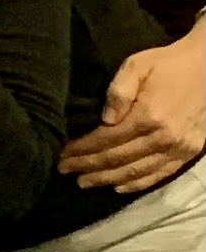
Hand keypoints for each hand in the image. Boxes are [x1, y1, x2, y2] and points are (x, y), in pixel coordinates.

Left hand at [59, 23, 204, 192]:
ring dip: (108, 179)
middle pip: (118, 159)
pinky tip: (118, 187)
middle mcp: (164, 137)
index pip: (106, 139)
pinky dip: (137, 184)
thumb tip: (104, 120)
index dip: (81, 149)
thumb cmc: (166, 64)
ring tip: (83, 182)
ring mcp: (179, 148)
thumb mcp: (137, 66)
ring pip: (137, 172)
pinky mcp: (189, 153)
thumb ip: (119, 92)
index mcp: (149, 116)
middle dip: (88, 166)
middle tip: (64, 170)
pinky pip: (161, 174)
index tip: (61, 154)